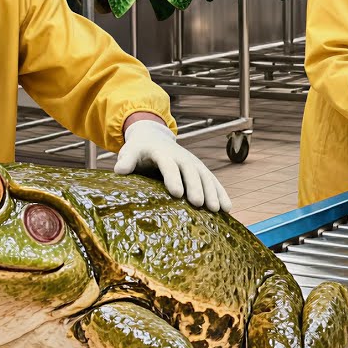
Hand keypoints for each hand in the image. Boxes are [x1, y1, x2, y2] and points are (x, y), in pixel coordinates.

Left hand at [113, 119, 231, 212]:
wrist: (154, 138)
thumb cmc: (139, 151)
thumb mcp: (130, 152)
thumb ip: (126, 160)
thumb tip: (120, 170)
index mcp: (163, 153)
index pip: (168, 165)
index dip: (173, 178)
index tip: (177, 193)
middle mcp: (181, 157)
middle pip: (190, 172)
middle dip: (196, 187)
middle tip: (199, 204)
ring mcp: (193, 163)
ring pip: (205, 176)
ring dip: (212, 192)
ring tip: (217, 209)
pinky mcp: (200, 170)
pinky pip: (213, 181)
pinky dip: (221, 193)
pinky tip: (228, 208)